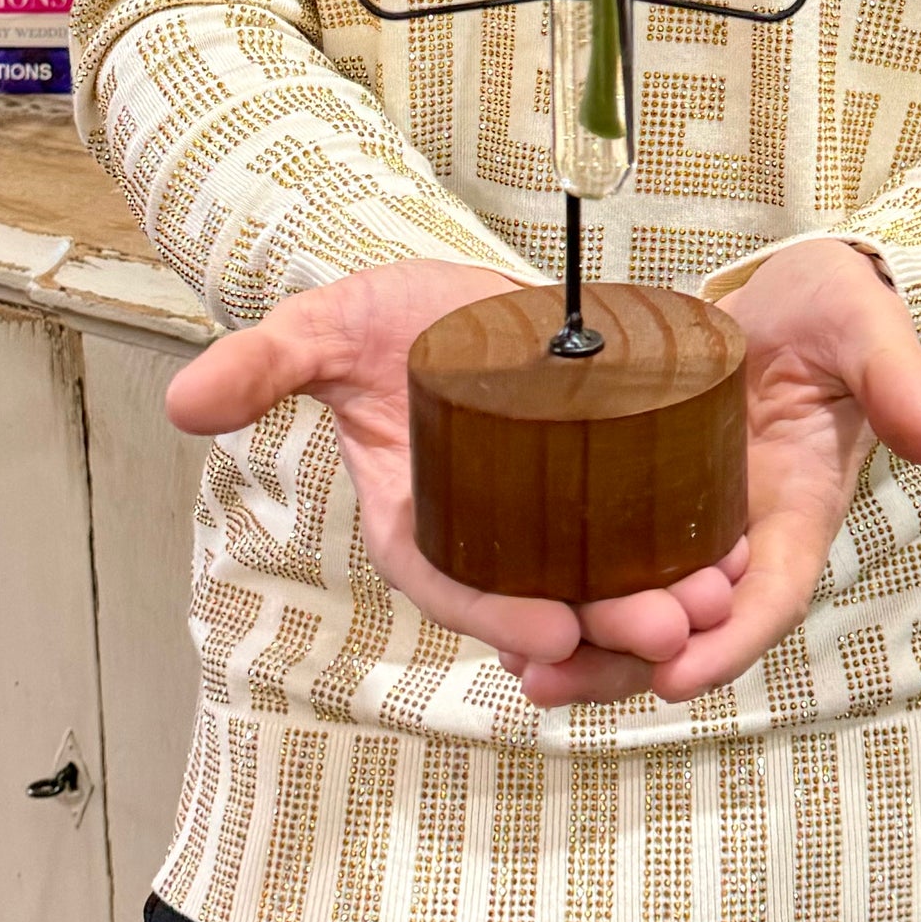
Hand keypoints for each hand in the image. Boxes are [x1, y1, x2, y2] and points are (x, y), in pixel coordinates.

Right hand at [164, 259, 741, 671]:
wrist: (455, 293)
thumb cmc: (389, 318)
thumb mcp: (327, 327)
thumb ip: (266, 364)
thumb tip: (186, 403)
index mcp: (420, 527)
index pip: (459, 589)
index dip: (501, 615)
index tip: (554, 627)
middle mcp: (489, 539)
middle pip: (547, 599)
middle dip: (607, 624)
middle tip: (668, 628)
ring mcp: (549, 519)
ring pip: (606, 580)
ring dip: (661, 600)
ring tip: (714, 599)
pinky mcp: (602, 483)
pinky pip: (643, 533)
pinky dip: (685, 548)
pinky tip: (735, 552)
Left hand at [505, 238, 920, 706]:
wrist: (787, 286)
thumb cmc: (836, 306)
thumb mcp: (867, 326)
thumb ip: (897, 377)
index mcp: (800, 511)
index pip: (770, 597)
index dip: (728, 644)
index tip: (677, 676)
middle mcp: (741, 534)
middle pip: (687, 626)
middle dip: (625, 661)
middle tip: (553, 677)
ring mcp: (689, 517)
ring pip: (637, 604)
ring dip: (582, 643)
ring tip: (518, 664)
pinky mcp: (641, 487)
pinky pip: (603, 552)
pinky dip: (560, 586)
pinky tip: (502, 605)